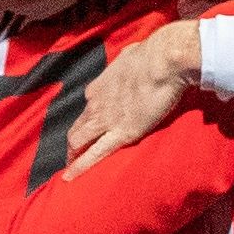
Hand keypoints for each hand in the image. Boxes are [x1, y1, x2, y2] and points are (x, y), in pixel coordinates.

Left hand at [64, 22, 202, 177]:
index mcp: (98, 87)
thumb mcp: (129, 55)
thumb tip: (131, 57)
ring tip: (72, 170)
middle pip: (77, 128)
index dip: (87, 120)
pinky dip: (81, 167)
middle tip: (73, 156)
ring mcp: (106, 120)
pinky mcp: (121, 133)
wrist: (163, 61)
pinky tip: (71, 178)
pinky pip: (95, 154)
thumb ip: (126, 62)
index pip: (86, 108)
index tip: (90, 128)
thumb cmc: (152, 54)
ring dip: (73, 156)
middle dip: (73, 144)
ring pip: (79, 142)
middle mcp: (96, 104)